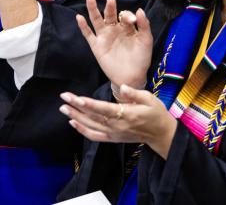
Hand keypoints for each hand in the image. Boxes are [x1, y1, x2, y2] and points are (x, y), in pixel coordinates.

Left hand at [60, 86, 177, 158]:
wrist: (161, 134)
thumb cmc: (156, 113)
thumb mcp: (150, 99)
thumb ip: (134, 93)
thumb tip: (122, 86)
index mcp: (127, 114)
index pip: (103, 109)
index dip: (88, 104)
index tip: (75, 98)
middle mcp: (117, 126)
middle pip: (93, 116)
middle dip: (76, 107)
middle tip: (63, 97)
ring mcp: (114, 133)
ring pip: (90, 126)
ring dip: (75, 117)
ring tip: (63, 108)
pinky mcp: (113, 138)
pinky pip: (95, 136)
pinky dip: (82, 130)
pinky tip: (73, 123)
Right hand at [76, 0, 151, 89]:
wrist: (132, 77)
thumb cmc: (141, 58)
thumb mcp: (146, 40)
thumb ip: (144, 25)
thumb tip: (139, 9)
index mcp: (127, 27)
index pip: (125, 16)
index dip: (127, 16)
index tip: (132, 20)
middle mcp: (114, 29)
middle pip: (109, 14)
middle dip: (110, 7)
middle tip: (111, 0)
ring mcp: (104, 36)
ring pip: (96, 20)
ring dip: (93, 8)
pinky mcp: (96, 46)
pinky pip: (88, 34)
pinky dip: (83, 26)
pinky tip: (79, 17)